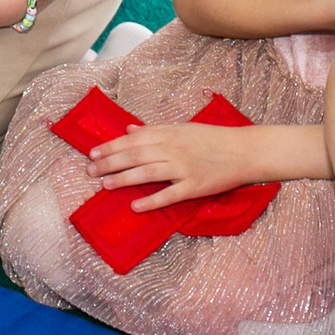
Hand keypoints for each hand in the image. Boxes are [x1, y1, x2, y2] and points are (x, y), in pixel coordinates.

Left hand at [89, 121, 265, 208]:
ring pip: (147, 173)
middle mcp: (173, 149)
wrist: (244, 151)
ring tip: (104, 185)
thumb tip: (129, 129)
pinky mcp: (194, 186)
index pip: (133, 139)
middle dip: (110, 163)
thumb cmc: (212, 139)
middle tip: (90, 171)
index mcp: (169, 133)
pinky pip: (169, 195)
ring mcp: (183, 168)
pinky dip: (151, 201)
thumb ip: (155, 130)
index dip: (111, 146)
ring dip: (123, 179)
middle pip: (135, 156)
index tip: (93, 153)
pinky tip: (135, 206)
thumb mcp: (183, 128)